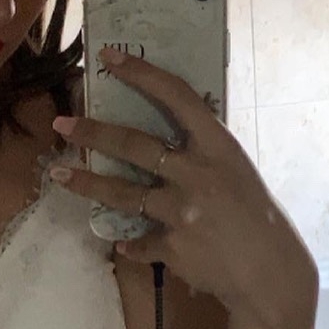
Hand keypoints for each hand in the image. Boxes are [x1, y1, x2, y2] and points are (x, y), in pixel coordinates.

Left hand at [51, 47, 317, 327]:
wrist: (270, 272)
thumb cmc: (255, 215)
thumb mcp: (236, 171)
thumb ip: (202, 154)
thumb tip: (168, 135)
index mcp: (219, 147)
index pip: (177, 97)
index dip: (141, 74)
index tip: (108, 56)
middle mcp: (198, 174)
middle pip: (134, 145)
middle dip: (93, 132)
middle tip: (61, 123)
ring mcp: (182, 212)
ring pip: (122, 194)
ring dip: (85, 183)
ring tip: (58, 173)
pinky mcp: (172, 247)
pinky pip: (139, 242)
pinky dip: (130, 244)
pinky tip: (124, 245)